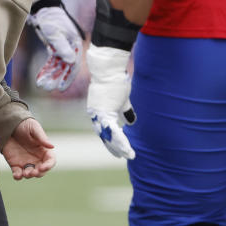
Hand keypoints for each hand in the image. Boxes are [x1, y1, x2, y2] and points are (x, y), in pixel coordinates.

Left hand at [1, 118, 55, 179]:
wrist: (8, 125)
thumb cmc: (24, 125)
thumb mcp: (34, 128)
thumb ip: (42, 138)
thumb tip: (52, 146)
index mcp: (44, 151)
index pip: (50, 161)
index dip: (49, 165)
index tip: (43, 167)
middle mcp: (37, 159)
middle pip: (41, 170)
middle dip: (38, 173)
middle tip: (33, 172)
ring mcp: (26, 162)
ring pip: (30, 174)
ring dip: (29, 175)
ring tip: (25, 174)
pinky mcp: (15, 164)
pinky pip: (18, 173)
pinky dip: (18, 176)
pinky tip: (17, 176)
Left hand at [27, 1, 84, 90]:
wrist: (44, 10)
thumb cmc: (51, 19)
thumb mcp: (55, 33)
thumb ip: (62, 47)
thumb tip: (71, 62)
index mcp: (76, 46)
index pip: (73, 65)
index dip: (67, 77)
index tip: (60, 88)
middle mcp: (72, 50)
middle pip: (65, 68)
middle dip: (56, 79)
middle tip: (48, 89)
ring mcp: (64, 50)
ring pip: (58, 67)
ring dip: (50, 76)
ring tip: (42, 86)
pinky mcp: (56, 50)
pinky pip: (52, 62)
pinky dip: (46, 70)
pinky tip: (40, 77)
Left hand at [86, 43, 135, 158]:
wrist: (108, 68)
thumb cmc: (115, 80)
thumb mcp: (122, 100)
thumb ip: (125, 112)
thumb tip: (130, 123)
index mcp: (97, 111)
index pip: (104, 130)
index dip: (111, 141)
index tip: (118, 150)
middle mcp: (94, 114)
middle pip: (104, 135)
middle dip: (114, 147)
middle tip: (122, 156)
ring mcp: (97, 113)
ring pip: (108, 135)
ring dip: (119, 146)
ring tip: (128, 154)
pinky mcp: (103, 112)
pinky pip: (112, 130)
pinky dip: (120, 140)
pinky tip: (127, 147)